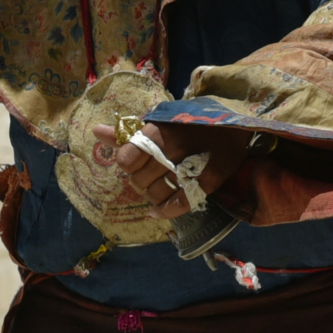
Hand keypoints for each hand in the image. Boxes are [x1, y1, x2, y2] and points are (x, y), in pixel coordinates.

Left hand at [93, 121, 260, 214]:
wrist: (235, 121)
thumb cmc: (191, 122)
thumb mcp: (159, 122)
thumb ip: (127, 132)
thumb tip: (96, 131)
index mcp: (160, 131)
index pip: (126, 158)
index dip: (127, 163)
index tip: (135, 161)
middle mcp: (174, 148)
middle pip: (140, 179)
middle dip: (140, 180)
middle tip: (150, 174)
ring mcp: (193, 166)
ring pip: (157, 193)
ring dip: (152, 195)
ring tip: (158, 187)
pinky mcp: (210, 180)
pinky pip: (180, 204)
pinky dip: (165, 211)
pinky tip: (157, 211)